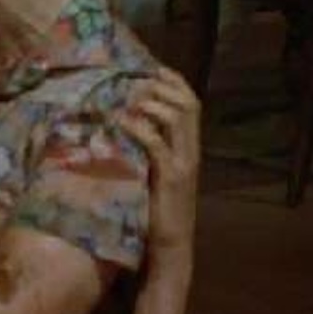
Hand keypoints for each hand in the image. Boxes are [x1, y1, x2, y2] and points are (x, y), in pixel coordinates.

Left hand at [117, 67, 200, 258]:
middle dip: (163, 86)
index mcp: (190, 148)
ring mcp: (184, 163)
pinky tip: (121, 121)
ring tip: (129, 98)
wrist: (171, 245)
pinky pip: (157, 143)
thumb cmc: (158, 210)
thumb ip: (149, 149)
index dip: (173, 82)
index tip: (152, 68)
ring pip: (178, 117)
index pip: (191, 103)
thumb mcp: (155, 172)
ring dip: (152, 102)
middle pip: (188, 103)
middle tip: (136, 80)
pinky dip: (139, 127)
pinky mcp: (171, 177)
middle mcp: (191, 151)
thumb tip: (125, 123)